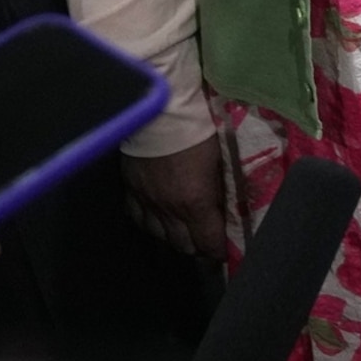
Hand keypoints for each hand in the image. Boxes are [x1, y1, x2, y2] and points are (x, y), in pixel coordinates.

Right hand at [123, 135, 231, 263]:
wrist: (161, 108)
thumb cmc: (199, 128)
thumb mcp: (221, 158)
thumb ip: (223, 187)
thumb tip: (229, 206)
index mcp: (194, 201)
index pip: (208, 242)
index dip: (219, 251)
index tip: (226, 252)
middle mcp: (168, 208)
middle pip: (183, 246)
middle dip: (199, 247)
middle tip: (209, 241)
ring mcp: (146, 200)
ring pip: (160, 236)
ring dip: (175, 237)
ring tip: (187, 231)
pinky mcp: (131, 189)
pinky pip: (139, 219)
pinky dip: (152, 223)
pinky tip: (160, 218)